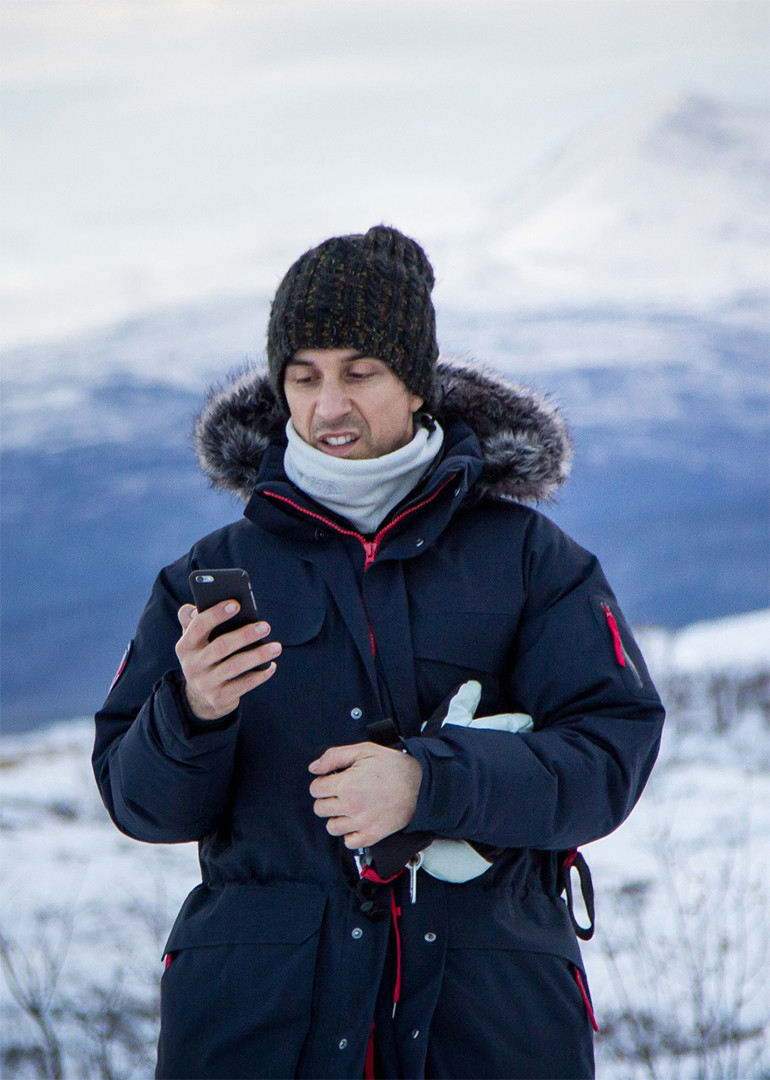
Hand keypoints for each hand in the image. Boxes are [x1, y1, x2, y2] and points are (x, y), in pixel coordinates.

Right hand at [175, 601, 280, 720]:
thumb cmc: (204, 655)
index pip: (198, 626)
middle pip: (221, 647)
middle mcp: (192, 665)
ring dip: (258, 655)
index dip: (216, 614)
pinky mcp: (219, 697)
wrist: (199, 697)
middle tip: (266, 626)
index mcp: (185, 646)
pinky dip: (259, 675)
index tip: (237, 604)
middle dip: (245, 635)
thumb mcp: (193, 639)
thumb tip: (196, 606)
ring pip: (234, 666)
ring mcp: (205, 683)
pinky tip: (271, 666)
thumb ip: (192, 619)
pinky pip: (243, 685)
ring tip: (277, 647)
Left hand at [308, 743, 422, 848]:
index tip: (332, 780)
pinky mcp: (372, 835)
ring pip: (331, 827)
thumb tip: (314, 768)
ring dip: (336, 817)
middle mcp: (351, 806)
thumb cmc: (394, 766)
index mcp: (346, 784)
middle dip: (327, 798)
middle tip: (341, 792)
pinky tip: (357, 821)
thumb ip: (334, 756)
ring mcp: (361, 823)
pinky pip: (348, 842)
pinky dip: (350, 833)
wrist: (421, 784)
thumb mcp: (364, 751)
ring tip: (349, 807)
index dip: (323, 782)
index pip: (315, 789)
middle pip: (320, 808)